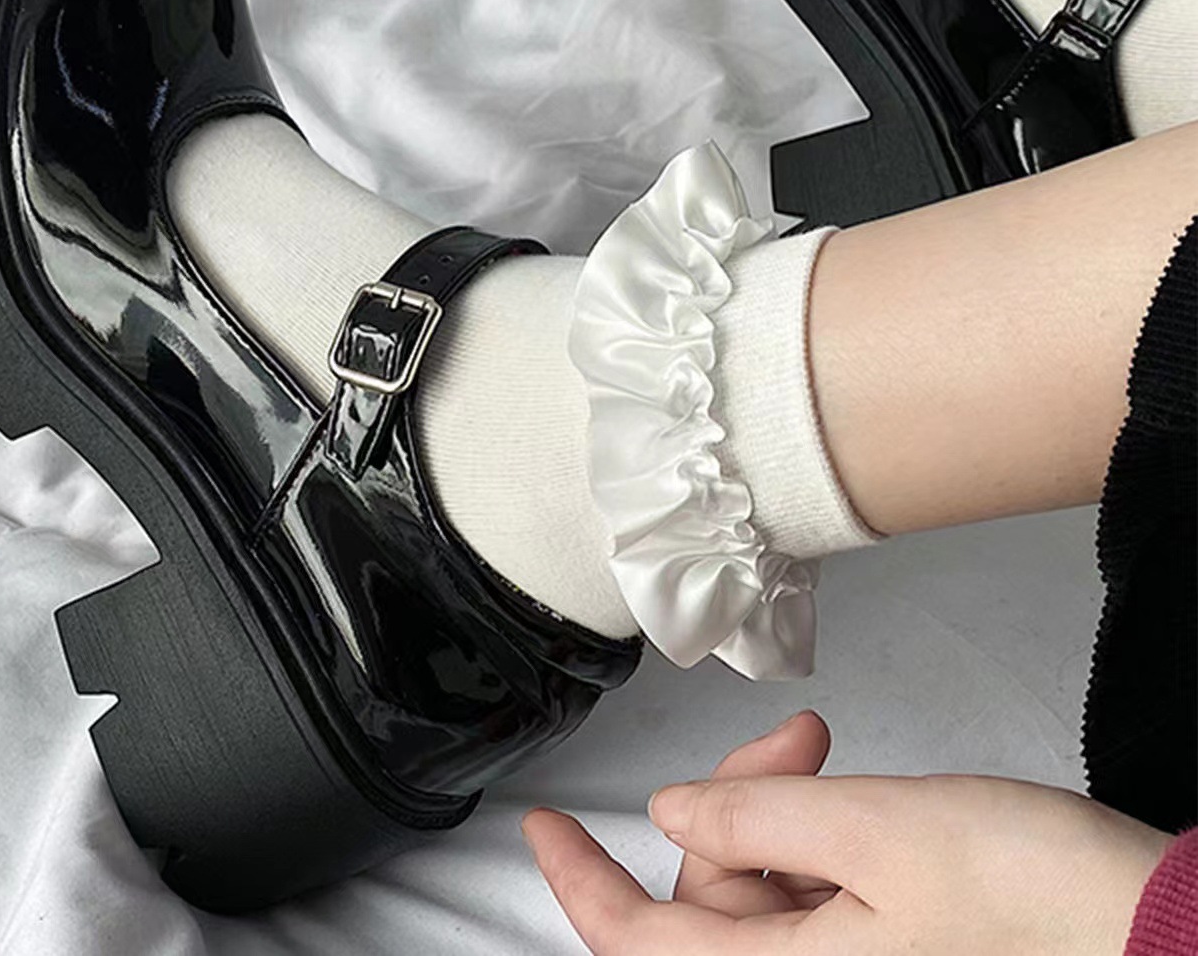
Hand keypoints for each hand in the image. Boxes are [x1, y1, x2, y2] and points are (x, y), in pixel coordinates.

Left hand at [522, 712, 1168, 953]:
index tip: (540, 825)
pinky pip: (815, 909)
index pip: (639, 946)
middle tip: (798, 740)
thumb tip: (668, 820)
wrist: (1157, 935)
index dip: (579, 883)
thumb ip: (754, 824)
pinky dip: (818, 845)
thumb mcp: (873, 833)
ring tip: (829, 753)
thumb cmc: (1031, 896)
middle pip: (711, 906)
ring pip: (765, 899)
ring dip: (780, 817)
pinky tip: (853, 800)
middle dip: (732, 810)